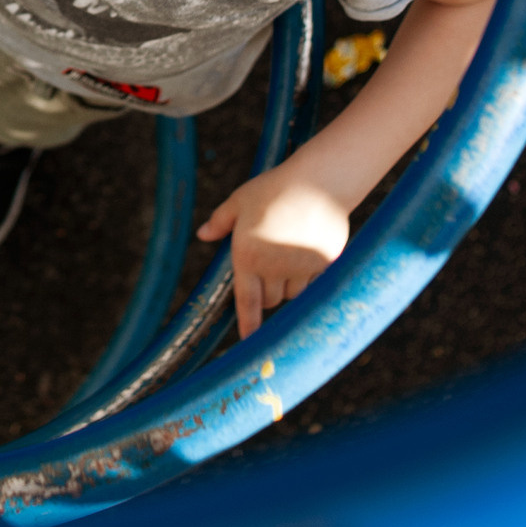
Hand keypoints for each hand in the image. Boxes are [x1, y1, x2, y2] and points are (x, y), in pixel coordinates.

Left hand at [197, 167, 350, 338]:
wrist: (319, 182)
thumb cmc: (275, 189)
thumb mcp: (240, 201)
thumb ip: (220, 221)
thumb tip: (202, 235)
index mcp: (248, 255)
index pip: (246, 301)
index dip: (248, 325)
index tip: (249, 344)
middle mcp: (274, 267)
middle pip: (271, 300)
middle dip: (268, 292)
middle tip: (270, 265)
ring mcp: (300, 269)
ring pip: (293, 294)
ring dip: (290, 285)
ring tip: (291, 251)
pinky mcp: (323, 266)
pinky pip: (315, 284)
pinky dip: (311, 276)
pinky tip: (309, 249)